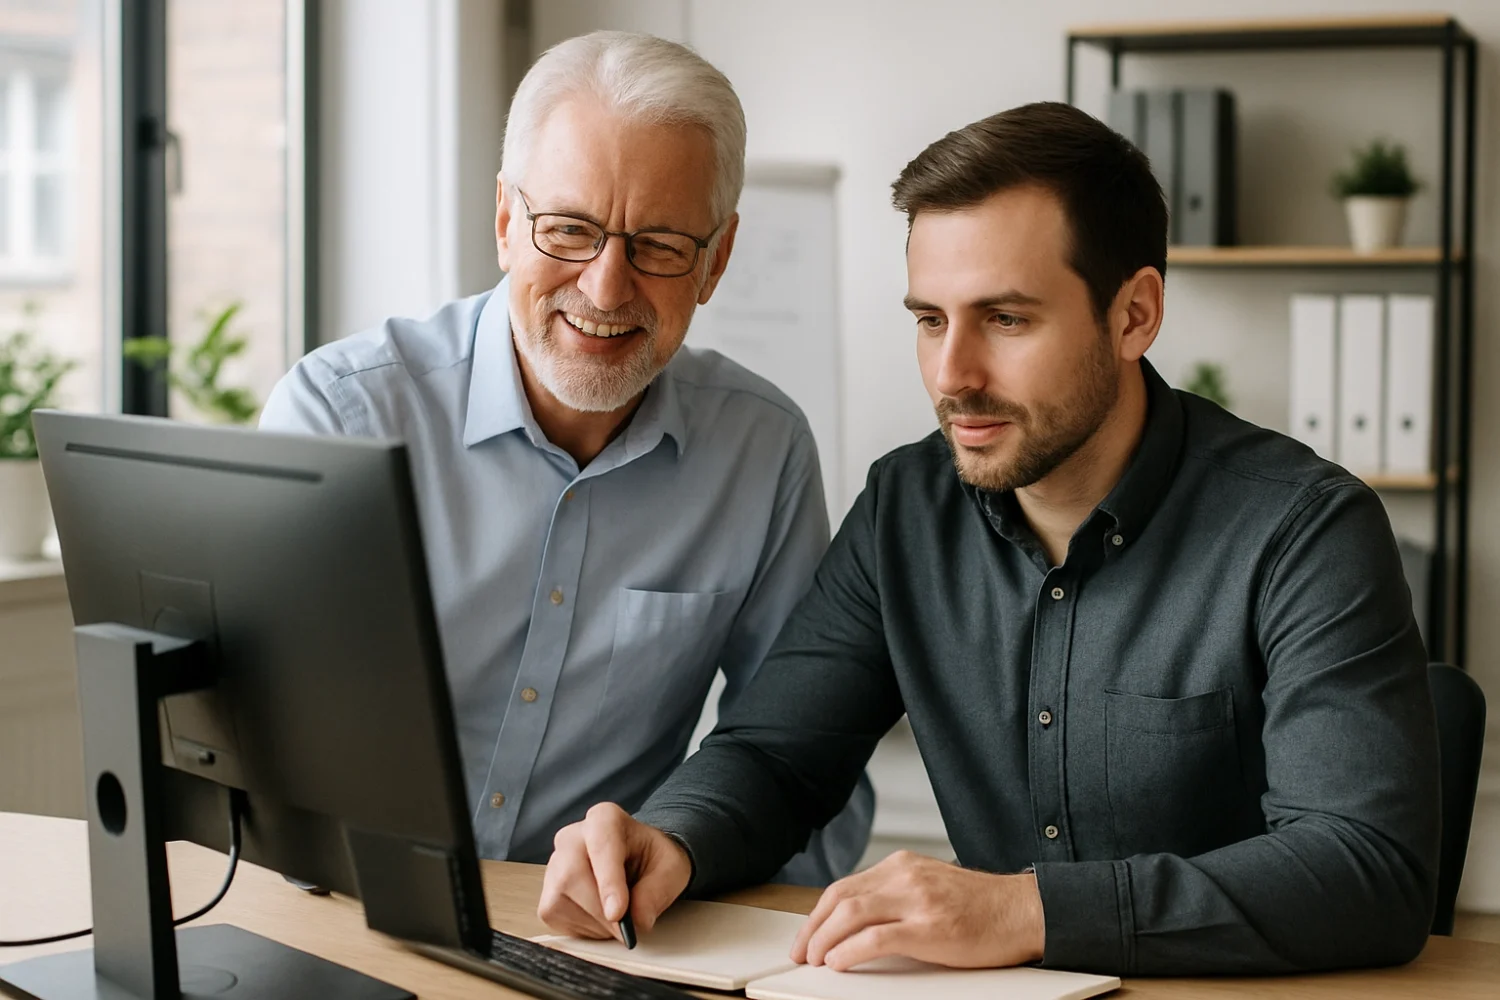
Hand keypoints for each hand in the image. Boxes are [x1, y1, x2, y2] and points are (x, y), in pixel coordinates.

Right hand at [538, 802, 692, 942]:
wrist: (639, 862)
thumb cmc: (653, 859)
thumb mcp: (671, 870)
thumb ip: (657, 892)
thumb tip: (637, 920)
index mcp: (605, 819)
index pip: (601, 847)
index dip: (608, 882)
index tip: (618, 914)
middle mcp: (572, 837)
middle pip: (572, 876)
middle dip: (601, 912)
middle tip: (626, 930)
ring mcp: (555, 864)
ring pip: (560, 900)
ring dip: (593, 923)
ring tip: (616, 918)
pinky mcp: (547, 892)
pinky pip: (555, 916)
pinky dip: (581, 928)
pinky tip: (600, 920)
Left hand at [791, 851, 1044, 970]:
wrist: (1023, 911)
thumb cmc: (981, 907)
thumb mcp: (930, 886)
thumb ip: (896, 895)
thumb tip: (855, 921)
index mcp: (902, 865)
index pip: (844, 886)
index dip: (818, 914)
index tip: (807, 934)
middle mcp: (905, 876)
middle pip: (840, 898)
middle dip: (813, 927)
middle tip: (801, 952)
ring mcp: (917, 900)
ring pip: (851, 914)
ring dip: (824, 939)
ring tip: (815, 959)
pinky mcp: (929, 928)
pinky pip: (876, 938)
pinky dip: (850, 950)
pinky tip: (838, 961)